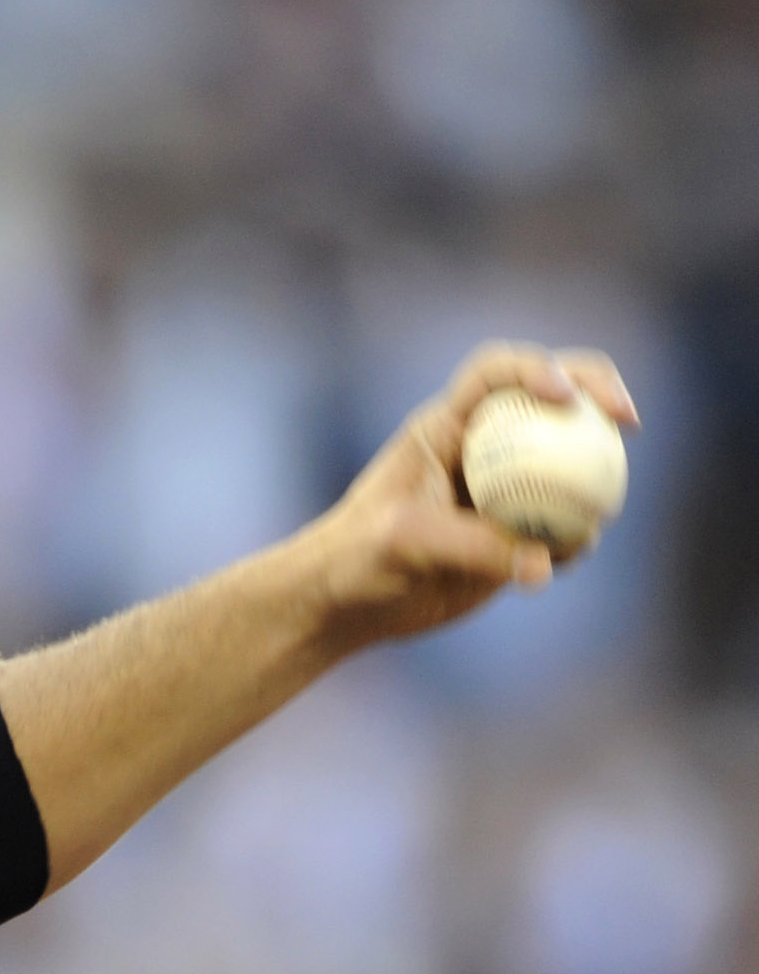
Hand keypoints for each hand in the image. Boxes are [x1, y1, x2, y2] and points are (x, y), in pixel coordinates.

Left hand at [297, 340, 639, 653]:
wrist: (345, 604)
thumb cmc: (356, 558)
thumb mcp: (406, 543)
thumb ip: (473, 546)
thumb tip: (545, 562)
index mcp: (445, 426)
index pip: (496, 373)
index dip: (537, 369)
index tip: (566, 396)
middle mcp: (482, 447)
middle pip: (552, 399)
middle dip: (599, 394)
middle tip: (629, 422)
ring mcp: (505, 489)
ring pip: (572, 464)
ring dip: (598, 475)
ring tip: (598, 513)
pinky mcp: (516, 533)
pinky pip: (565, 527)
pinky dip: (578, 537)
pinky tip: (565, 560)